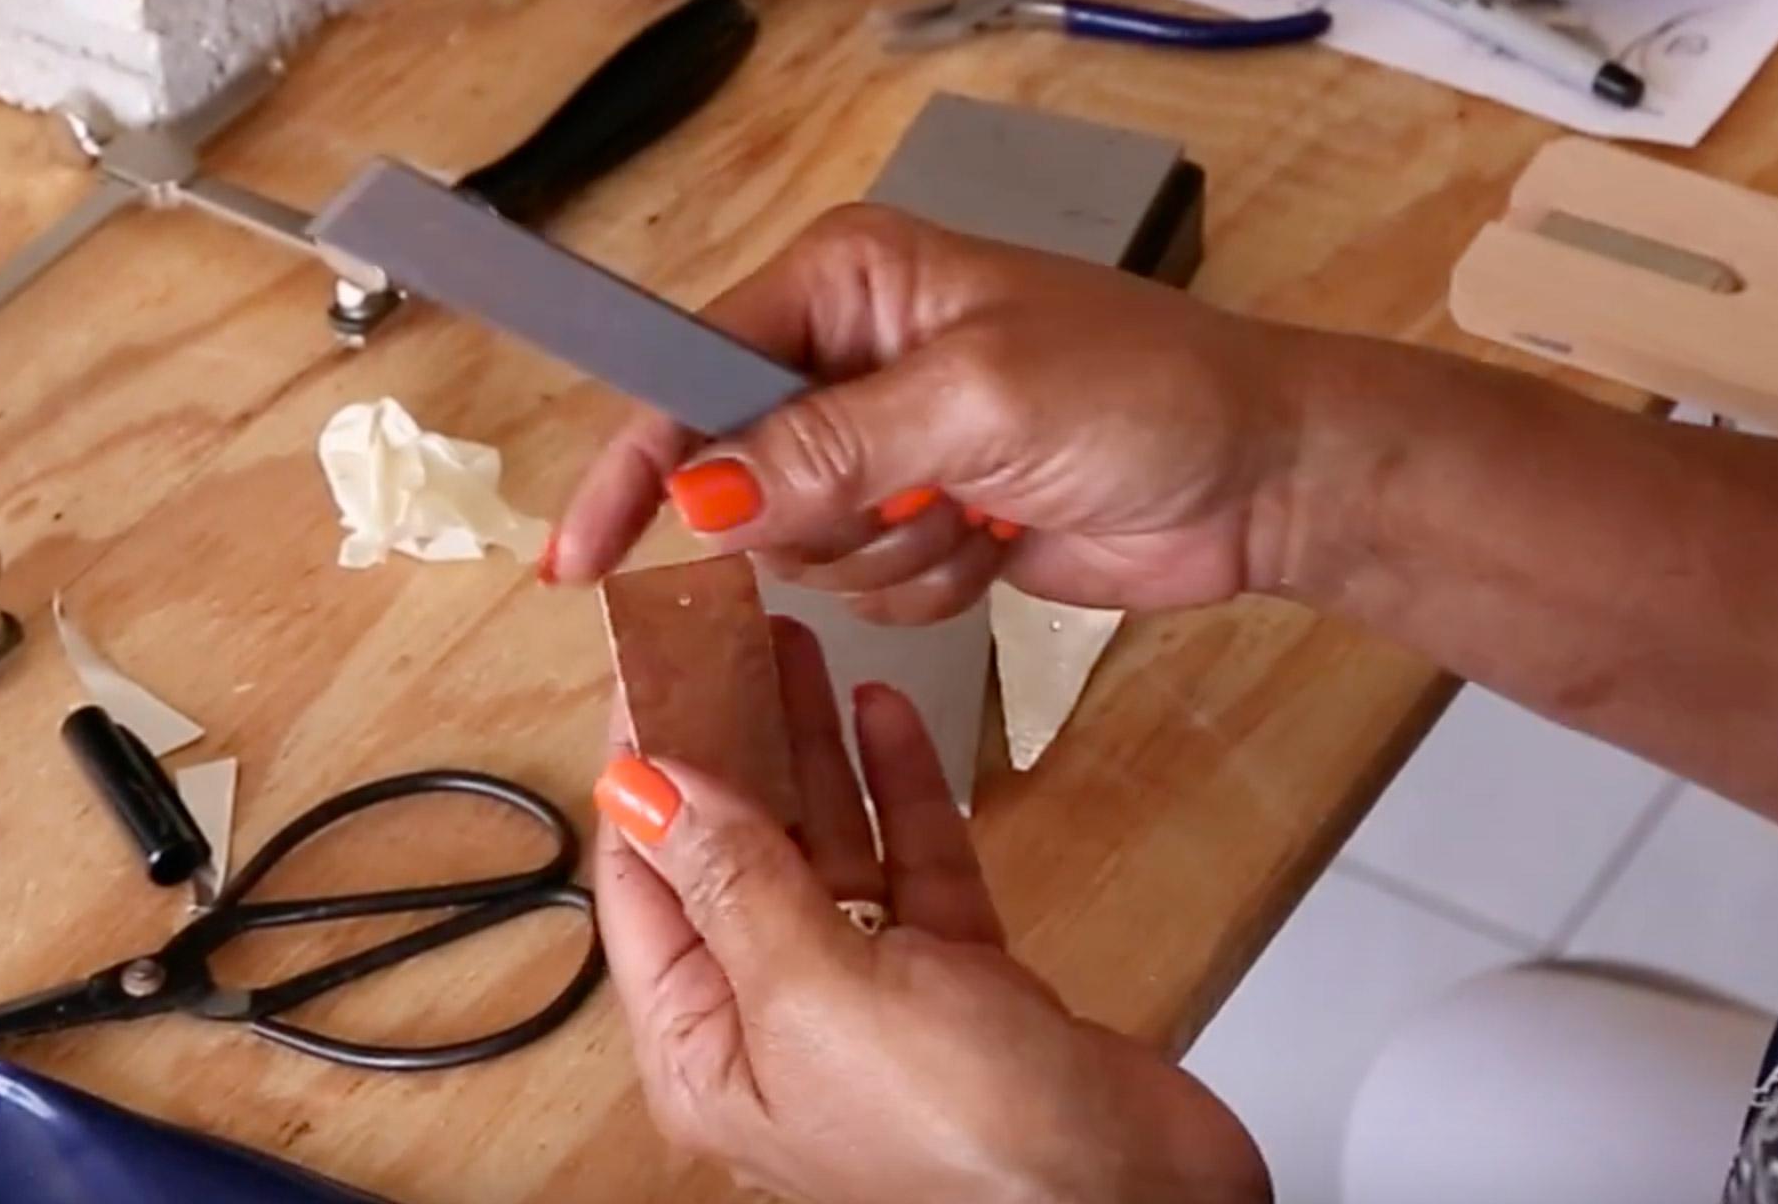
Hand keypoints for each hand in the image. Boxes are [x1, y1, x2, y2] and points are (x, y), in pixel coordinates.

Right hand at [546, 206, 1330, 622]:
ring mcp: (886, 441)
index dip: (636, 465)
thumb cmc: (1144, 392)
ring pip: (797, 546)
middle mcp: (846, 352)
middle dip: (817, 517)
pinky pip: (863, 585)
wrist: (1261, 474)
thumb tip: (698, 494)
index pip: (689, 372)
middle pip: (733, 475)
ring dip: (889, 555)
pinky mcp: (926, 515)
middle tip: (923, 498)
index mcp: (844, 279)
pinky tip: (1002, 538)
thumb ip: (828, 449)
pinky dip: (928, 582)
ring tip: (982, 508)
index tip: (581, 557)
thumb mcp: (978, 404)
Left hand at [594, 620, 1267, 1203]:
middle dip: (727, 741)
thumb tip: (644, 790)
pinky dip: (901, 790)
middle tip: (725, 631)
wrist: (1132, 1202)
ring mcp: (875, 1004)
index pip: (645, 882)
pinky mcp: (965, 984)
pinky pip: (914, 868)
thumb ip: (736, 883)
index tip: (647, 661)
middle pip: (733, 854)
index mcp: (708, 1051)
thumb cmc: (964, 1144)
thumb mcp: (819, 997)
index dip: (644, 767)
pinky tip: (886, 712)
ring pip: (827, 848)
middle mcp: (779, 1027)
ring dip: (811, 749)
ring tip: (796, 645)